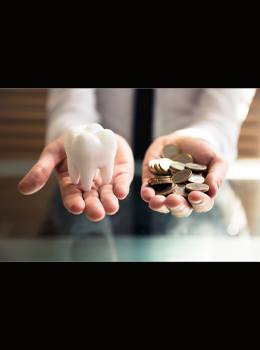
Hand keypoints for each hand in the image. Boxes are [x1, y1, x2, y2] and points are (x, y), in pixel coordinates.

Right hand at [18, 134, 133, 221]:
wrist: (90, 131)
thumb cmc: (69, 143)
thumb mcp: (53, 153)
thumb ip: (41, 169)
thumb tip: (23, 189)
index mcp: (72, 185)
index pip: (72, 197)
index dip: (74, 203)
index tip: (76, 207)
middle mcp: (90, 187)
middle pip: (91, 201)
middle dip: (94, 208)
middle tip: (96, 213)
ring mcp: (106, 182)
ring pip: (107, 196)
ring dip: (109, 202)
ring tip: (111, 207)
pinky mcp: (120, 174)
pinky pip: (121, 183)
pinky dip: (122, 188)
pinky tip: (121, 192)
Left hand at [141, 134, 227, 217]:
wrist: (184, 139)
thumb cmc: (204, 152)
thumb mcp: (216, 160)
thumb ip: (217, 175)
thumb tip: (213, 191)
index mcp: (200, 195)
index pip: (202, 204)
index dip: (199, 202)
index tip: (195, 196)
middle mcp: (182, 197)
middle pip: (180, 209)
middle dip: (176, 206)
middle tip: (173, 200)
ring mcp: (166, 192)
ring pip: (162, 205)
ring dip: (159, 205)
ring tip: (156, 201)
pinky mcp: (151, 183)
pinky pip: (148, 192)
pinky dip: (146, 194)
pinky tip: (147, 193)